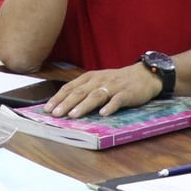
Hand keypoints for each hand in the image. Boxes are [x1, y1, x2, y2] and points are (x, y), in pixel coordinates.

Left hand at [44, 64, 161, 118]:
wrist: (143, 75)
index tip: (47, 109)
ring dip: (83, 106)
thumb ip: (84, 90)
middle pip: (80, 92)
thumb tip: (64, 104)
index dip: (58, 98)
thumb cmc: (117, 81)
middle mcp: (99, 80)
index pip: (70, 87)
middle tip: (55, 114)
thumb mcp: (98, 82)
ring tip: (73, 115)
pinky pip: (117, 100)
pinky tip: (103, 114)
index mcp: (90, 78)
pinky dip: (110, 107)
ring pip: (95, 96)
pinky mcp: (126, 93)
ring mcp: (113, 86)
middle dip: (66, 103)